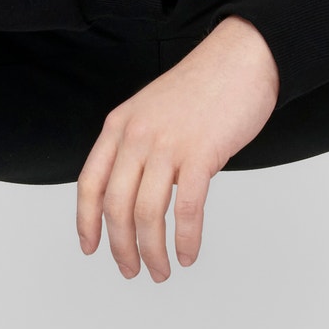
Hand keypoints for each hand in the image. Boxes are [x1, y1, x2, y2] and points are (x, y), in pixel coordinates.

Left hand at [76, 16, 279, 281]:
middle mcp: (137, 135)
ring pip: (147, 213)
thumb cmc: (204, 85)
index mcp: (120, 124)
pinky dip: (185, 239)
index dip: (86, 221)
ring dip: (152, 251)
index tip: (90, 247)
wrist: (242, 57)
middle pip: (116, 206)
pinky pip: (186, 209)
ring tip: (161, 271)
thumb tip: (137, 191)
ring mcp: (168, 144)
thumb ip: (138, 144)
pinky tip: (189, 253)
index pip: (90, 183)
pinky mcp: (201, 153)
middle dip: (121, 247)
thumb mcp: (152, 109)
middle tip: (132, 270)